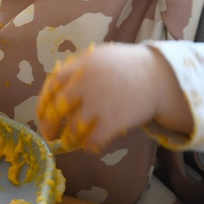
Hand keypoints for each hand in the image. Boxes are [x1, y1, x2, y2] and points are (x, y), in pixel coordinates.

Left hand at [36, 44, 193, 152]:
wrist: (161, 76)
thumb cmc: (127, 67)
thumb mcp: (99, 57)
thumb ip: (76, 69)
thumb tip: (54, 88)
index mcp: (80, 65)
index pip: (51, 85)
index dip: (43, 102)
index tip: (42, 114)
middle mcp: (85, 83)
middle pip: (56, 109)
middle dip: (49, 126)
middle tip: (50, 135)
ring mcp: (99, 102)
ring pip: (72, 129)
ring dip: (68, 139)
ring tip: (70, 143)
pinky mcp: (113, 120)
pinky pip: (92, 140)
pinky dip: (89, 146)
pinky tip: (91, 146)